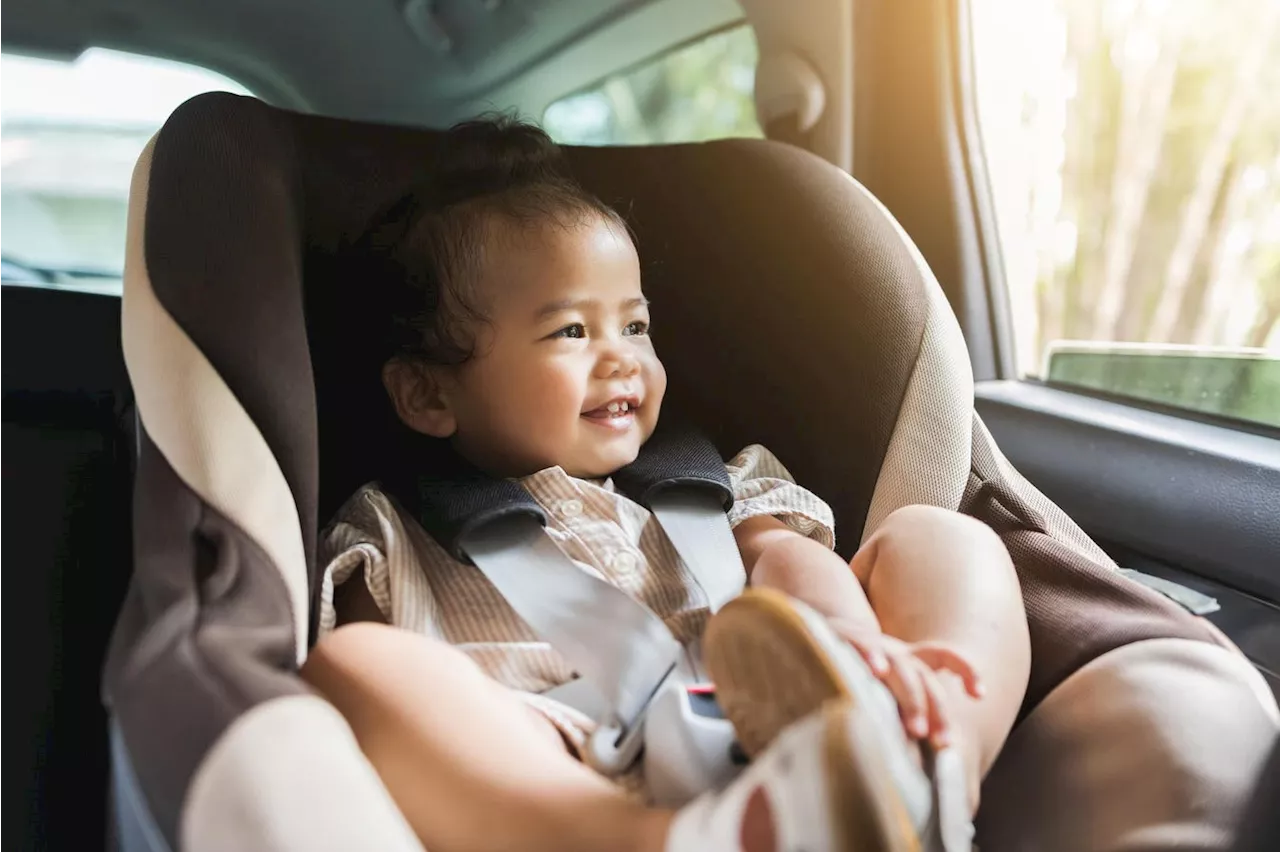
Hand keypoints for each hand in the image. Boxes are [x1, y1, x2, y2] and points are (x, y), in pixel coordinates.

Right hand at [826, 618, 983, 748]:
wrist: (809, 631)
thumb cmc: (850, 669)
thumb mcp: (880, 687)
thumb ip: (900, 710)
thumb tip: (919, 756)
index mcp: (907, 659)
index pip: (943, 655)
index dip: (965, 669)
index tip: (979, 694)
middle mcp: (894, 651)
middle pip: (925, 677)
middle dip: (937, 710)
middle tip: (943, 743)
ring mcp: (873, 645)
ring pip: (901, 668)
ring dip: (912, 698)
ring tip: (917, 730)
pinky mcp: (846, 636)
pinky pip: (863, 645)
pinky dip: (872, 656)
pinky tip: (877, 671)